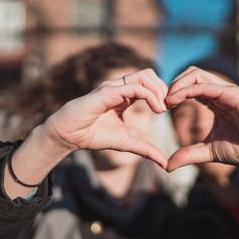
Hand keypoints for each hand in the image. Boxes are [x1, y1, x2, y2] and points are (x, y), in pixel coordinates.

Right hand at [43, 69, 167, 167]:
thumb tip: (164, 163)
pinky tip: (156, 110)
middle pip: (149, 74)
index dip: (163, 93)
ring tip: (162, 108)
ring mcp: (113, 87)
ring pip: (144, 76)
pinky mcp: (107, 92)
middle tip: (169, 107)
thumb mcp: (126, 143)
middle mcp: (120, 87)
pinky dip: (149, 96)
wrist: (68, 136)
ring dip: (158, 90)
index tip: (170, 109)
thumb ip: (145, 149)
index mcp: (125, 95)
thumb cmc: (93, 135)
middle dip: (163, 88)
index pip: (149, 83)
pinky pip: (134, 87)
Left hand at [165, 67, 238, 171]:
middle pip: (190, 74)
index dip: (172, 94)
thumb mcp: (210, 151)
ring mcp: (227, 91)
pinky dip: (187, 89)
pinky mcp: (234, 95)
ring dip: (177, 84)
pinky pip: (207, 86)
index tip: (160, 109)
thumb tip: (167, 166)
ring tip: (165, 101)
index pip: (188, 87)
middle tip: (160, 103)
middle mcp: (219, 93)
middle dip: (171, 85)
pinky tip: (175, 101)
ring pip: (196, 74)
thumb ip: (189, 154)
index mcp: (214, 102)